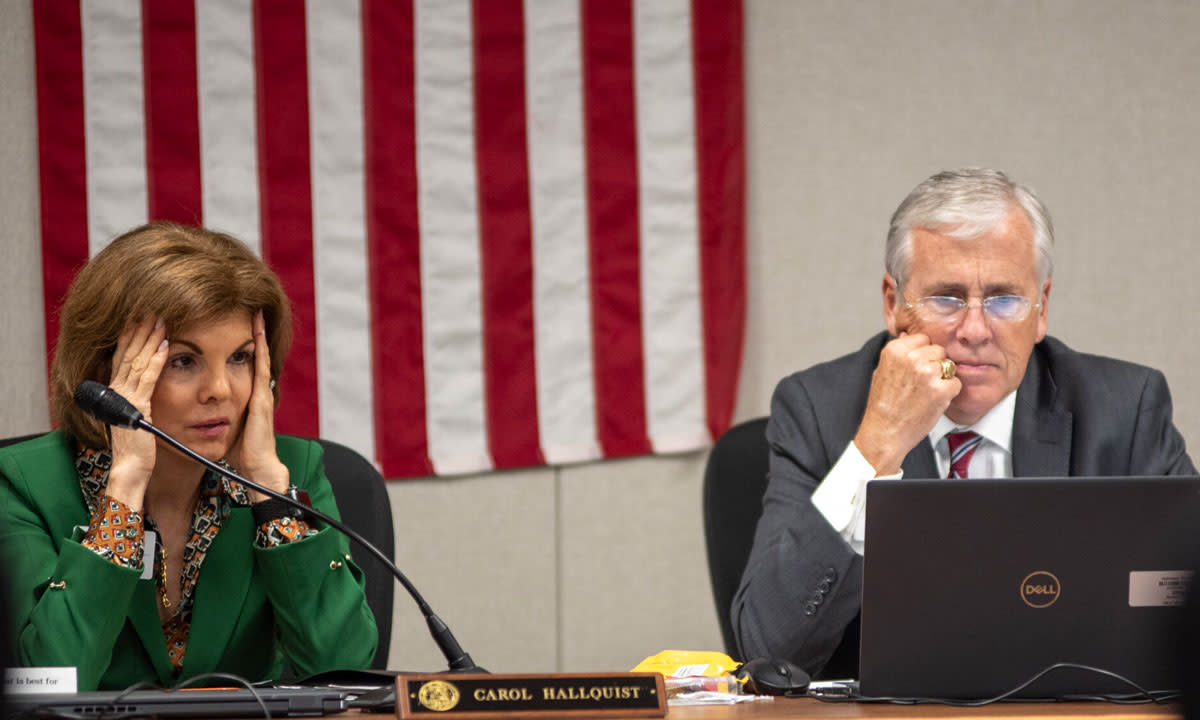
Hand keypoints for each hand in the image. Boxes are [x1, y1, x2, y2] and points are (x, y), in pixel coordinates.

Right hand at [105, 316, 168, 510]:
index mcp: (119, 391)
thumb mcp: (139, 415)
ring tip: (159, 319)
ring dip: (149, 338)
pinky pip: (147, 380)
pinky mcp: (137, 408)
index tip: (141, 315)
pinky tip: (165, 346)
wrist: (132, 468)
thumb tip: (149, 385)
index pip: (123, 356)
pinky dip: (156, 361)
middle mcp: (118, 390)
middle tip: (150, 307)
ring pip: (137, 361)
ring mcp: (126, 398)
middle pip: (128, 352)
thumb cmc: (138, 445)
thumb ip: (141, 398)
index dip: (131, 334)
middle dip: (140, 329)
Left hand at [227, 310, 289, 500]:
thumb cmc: (242, 453)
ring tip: (256, 313)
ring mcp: (261, 393)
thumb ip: (217, 415)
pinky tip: (257, 333)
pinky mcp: (261, 398)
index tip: (236, 325)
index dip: (241, 345)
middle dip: (252, 333)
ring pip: (259, 356)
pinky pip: (260, 368)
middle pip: (254, 355)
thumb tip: (202, 408)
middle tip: (250, 308)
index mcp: (248, 397)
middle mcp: (257, 391)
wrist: (257, 469)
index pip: (244, 365)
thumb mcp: (227, 428)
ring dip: (258, 335)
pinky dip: (260, 349)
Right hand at [853, 333, 961, 474]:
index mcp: (894, 350)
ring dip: (943, 378)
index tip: (917, 366)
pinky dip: (949, 393)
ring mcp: (927, 373)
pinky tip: (934, 401)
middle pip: (938, 350)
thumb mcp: (881, 370)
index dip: (922, 353)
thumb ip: (898, 353)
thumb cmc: (882, 405)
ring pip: (949, 365)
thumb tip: (908, 336)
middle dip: (934, 364)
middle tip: (922, 382)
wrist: (884, 432)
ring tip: (927, 392)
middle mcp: (911, 358)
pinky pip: (956, 382)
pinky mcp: (941, 390)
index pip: (923, 338)